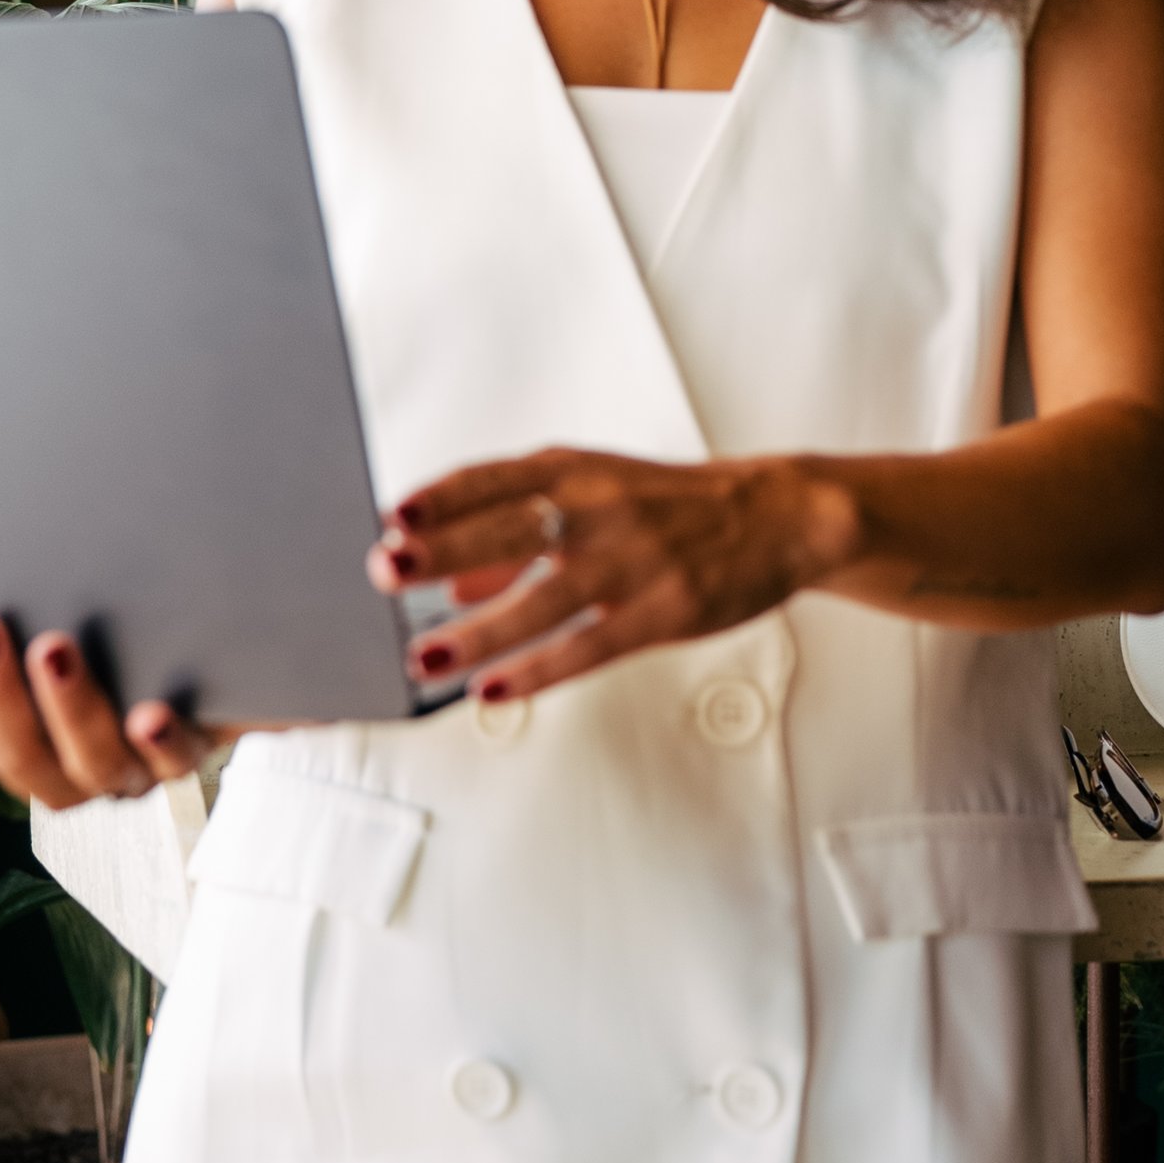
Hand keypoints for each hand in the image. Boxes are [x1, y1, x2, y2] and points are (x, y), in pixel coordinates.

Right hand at [0, 620, 217, 810]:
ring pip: (104, 762)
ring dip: (75, 709)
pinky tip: (152, 710)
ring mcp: (141, 762)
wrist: (233, 661)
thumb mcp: (25, 672)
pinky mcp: (202, 739)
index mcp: (31, 751)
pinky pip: (184, 753)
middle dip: (1, 701)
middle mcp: (83, 770)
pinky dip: (166, 738)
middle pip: (33, 763)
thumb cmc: (112, 665)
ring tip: (57, 647)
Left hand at [370, 450, 849, 704]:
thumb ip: (518, 536)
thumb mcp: (594, 496)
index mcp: (577, 473)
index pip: (495, 479)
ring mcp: (633, 562)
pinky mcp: (663, 610)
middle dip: (444, 550)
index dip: (442, 498)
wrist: (777, 515)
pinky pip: (590, 646)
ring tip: (423, 657)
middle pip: (511, 529)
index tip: (391, 517)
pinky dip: (538, 670)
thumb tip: (447, 582)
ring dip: (478, 631)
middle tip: (386, 570)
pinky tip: (493, 689)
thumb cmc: (674, 504)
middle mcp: (600, 510)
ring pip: (544, 600)